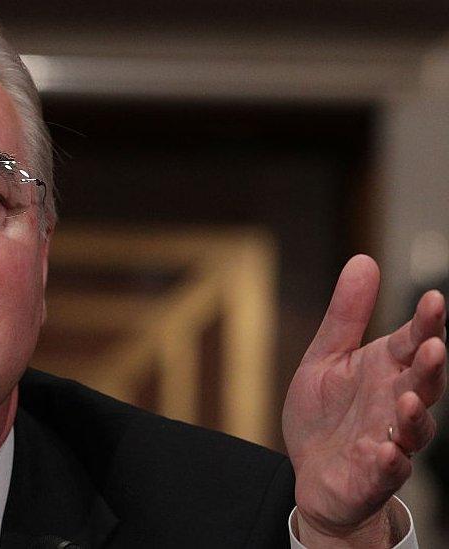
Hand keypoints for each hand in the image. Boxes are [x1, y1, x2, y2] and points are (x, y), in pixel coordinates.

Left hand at [283, 255, 446, 545]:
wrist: (313, 472)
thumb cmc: (326, 412)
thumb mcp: (325, 357)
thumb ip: (346, 315)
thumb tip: (363, 259)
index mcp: (388, 368)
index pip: (414, 341)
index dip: (427, 322)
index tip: (433, 299)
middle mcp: (398, 401)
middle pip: (424, 383)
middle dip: (432, 366)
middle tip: (433, 346)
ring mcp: (392, 439)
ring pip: (415, 427)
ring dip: (415, 415)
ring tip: (407, 399)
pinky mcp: (377, 474)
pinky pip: (390, 469)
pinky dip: (390, 460)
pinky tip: (386, 450)